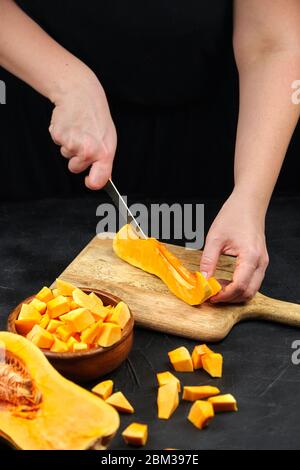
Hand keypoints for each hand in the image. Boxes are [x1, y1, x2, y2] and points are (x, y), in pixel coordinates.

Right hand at [49, 69, 116, 189]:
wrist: (80, 94)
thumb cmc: (96, 117)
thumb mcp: (108, 139)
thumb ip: (104, 160)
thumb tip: (102, 179)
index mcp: (104, 153)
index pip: (98, 180)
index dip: (92, 183)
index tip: (89, 180)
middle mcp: (88, 151)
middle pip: (75, 168)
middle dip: (77, 159)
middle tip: (84, 140)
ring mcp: (72, 144)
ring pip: (66, 155)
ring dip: (70, 146)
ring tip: (78, 130)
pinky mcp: (58, 136)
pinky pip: (59, 144)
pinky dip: (62, 137)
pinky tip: (69, 126)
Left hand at [200, 191, 268, 302]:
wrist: (249, 203)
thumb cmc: (233, 215)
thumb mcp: (214, 238)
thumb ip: (208, 260)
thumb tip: (203, 280)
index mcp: (251, 256)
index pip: (239, 286)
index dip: (224, 295)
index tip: (209, 296)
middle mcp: (261, 262)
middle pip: (248, 292)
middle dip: (229, 298)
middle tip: (211, 295)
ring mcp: (263, 263)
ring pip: (252, 289)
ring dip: (234, 294)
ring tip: (216, 288)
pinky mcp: (260, 261)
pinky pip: (252, 281)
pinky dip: (239, 287)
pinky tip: (225, 281)